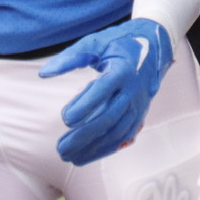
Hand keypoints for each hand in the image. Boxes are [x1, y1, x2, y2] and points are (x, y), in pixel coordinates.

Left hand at [41, 18, 171, 164]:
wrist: (155, 45)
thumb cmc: (120, 43)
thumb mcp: (96, 42)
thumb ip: (70, 57)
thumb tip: (44, 73)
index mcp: (122, 69)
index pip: (103, 90)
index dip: (85, 105)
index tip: (65, 118)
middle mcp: (132, 89)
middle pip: (109, 117)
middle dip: (84, 135)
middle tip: (61, 148)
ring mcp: (138, 104)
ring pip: (117, 131)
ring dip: (93, 147)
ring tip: (69, 156)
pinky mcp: (140, 114)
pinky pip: (124, 136)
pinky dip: (106, 149)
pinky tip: (87, 155)